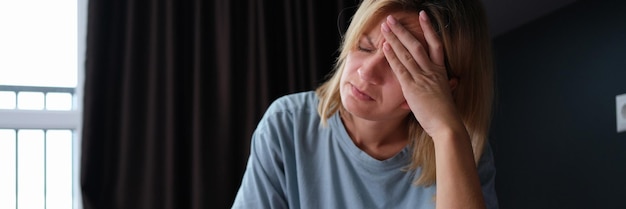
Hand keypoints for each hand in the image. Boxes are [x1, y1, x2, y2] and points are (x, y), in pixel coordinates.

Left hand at [381, 11, 461, 137]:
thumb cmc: (445, 114)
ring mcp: (422, 78)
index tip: (423, 15)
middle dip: (403, 30)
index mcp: (441, 71)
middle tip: (391, 19)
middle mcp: (431, 71)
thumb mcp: (445, 95)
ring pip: (406, 53)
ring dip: (394, 38)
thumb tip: (448, 83)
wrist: (447, 125)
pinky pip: (400, 67)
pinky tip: (385, 46)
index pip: (436, 44)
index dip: (429, 28)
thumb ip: (441, 86)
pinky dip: (392, 56)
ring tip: (385, 26)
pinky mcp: (412, 87)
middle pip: (416, 44)